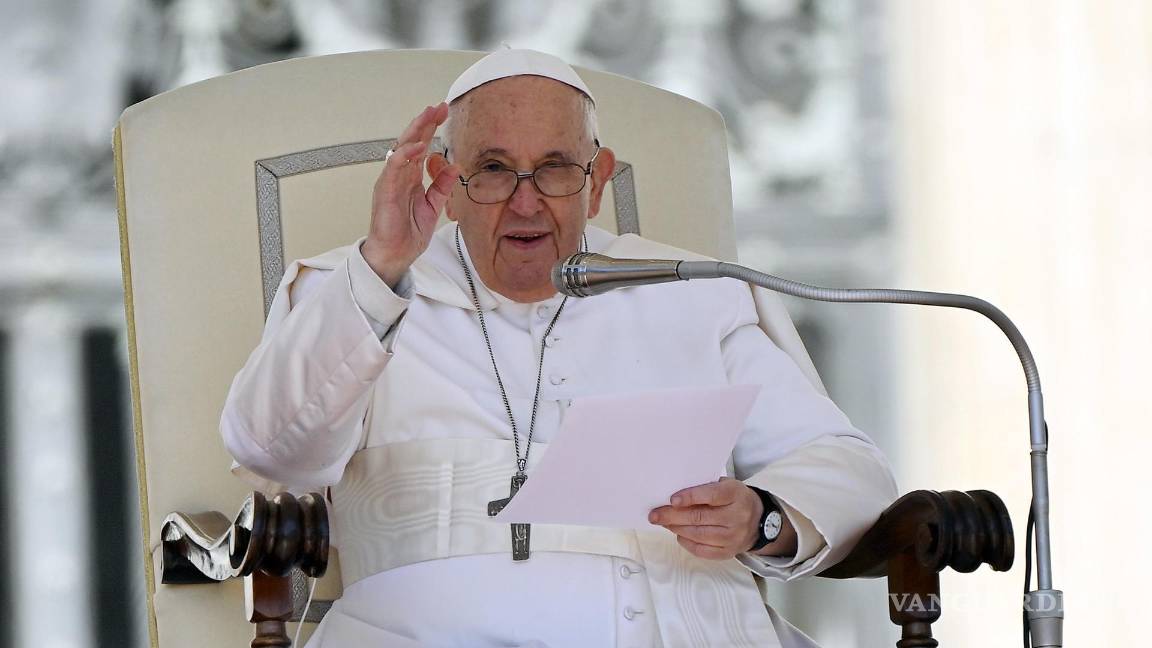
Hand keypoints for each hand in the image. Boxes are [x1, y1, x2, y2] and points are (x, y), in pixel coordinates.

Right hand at [362, 103, 460, 286]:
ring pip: (401, 148)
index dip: (431, 129)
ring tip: (428, 116)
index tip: (444, 113)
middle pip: (411, 141)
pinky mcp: (385, 190)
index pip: (421, 146)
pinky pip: (394, 167)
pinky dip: (406, 154)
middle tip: (438, 107)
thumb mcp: (433, 206)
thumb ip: (442, 186)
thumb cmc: (407, 233)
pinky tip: (419, 145)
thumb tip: (455, 167)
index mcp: (410, 178)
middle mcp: (399, 175)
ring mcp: (390, 181)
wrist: (395, 255)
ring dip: (415, 131)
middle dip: (425, 122)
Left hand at [648, 477, 789, 559]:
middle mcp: (737, 517)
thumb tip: (674, 496)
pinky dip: (686, 542)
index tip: (671, 499)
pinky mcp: (729, 552)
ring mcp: (734, 537)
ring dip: (676, 528)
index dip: (690, 497)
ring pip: (698, 535)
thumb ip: (704, 487)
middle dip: (673, 516)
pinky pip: (702, 550)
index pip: (711, 495)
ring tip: (663, 522)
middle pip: (700, 517)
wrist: (759, 521)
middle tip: (655, 515)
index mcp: (736, 494)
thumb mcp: (725, 485)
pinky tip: (678, 534)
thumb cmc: (734, 499)